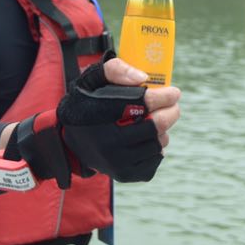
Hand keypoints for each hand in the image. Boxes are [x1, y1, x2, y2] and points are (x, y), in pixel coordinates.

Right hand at [58, 57, 180, 182]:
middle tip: (173, 106)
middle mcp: (109, 141)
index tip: (174, 92)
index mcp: (102, 113)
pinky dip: (157, 147)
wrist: (70, 142)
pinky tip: (148, 139)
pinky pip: (155, 159)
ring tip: (155, 122)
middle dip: (171, 112)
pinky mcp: (125, 174)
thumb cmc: (87, 104)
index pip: (145, 102)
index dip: (165, 96)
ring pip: (159, 143)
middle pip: (157, 125)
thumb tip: (142, 77)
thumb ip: (116, 70)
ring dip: (163, 130)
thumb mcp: (93, 80)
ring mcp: (117, 162)